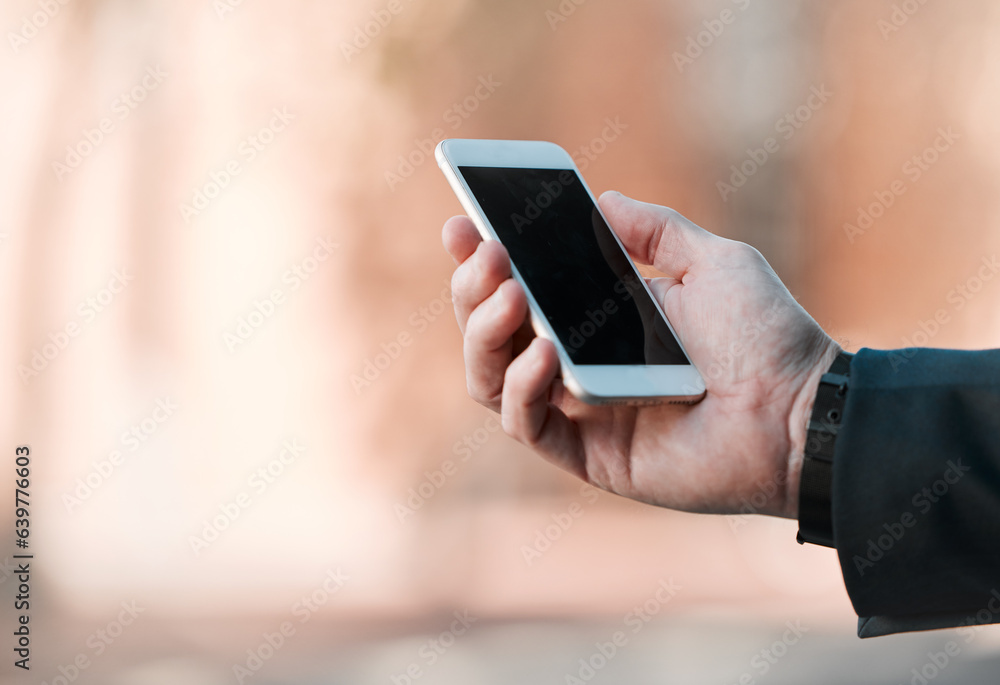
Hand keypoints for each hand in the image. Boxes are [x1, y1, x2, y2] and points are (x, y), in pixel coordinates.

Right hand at [442, 192, 839, 517]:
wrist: (806, 410)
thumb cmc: (767, 337)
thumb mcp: (712, 262)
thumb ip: (655, 231)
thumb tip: (602, 199)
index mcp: (598, 319)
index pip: (518, 288)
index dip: (480, 260)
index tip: (462, 223)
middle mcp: (577, 363)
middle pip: (490, 330)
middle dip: (473, 287)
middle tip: (486, 251)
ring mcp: (578, 410)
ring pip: (489, 377)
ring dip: (484, 332)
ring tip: (509, 293)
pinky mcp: (587, 454)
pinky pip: (525, 423)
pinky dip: (523, 386)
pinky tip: (547, 351)